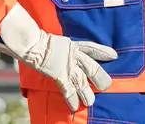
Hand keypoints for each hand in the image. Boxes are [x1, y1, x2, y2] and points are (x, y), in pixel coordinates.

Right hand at [0, 4, 117, 111]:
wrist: (30, 41)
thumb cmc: (36, 39)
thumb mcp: (53, 41)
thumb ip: (59, 47)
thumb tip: (56, 52)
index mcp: (72, 44)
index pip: (91, 48)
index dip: (103, 51)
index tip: (114, 55)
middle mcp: (73, 54)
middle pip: (91, 66)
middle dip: (100, 77)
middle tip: (107, 85)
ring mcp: (67, 64)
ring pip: (82, 81)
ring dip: (86, 92)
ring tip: (91, 102)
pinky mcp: (59, 74)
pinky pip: (68, 89)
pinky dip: (71, 98)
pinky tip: (74, 106)